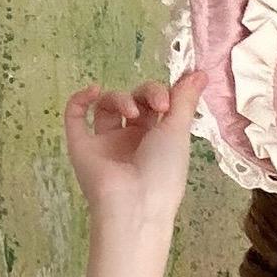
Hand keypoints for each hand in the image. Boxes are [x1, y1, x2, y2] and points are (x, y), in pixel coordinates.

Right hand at [62, 69, 204, 230]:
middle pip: (133, 101)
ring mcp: (105, 144)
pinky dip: (81, 99)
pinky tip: (94, 90)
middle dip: (145, 93)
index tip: (170, 99)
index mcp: (157, 140)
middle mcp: (131, 141)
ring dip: (120, 99)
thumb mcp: (178, 132)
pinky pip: (75, 117)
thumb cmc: (163, 173)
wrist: (135, 204)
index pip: (156, 104)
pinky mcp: (82, 146)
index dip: (162, 93)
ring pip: (106, 106)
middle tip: (157, 104)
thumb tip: (201, 73)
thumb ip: (185, 100)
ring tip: (131, 113)